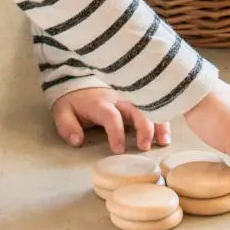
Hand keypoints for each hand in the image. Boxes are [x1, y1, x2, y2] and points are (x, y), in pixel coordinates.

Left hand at [52, 86, 170, 152]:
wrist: (80, 80)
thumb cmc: (74, 100)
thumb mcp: (63, 111)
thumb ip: (67, 126)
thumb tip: (77, 140)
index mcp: (100, 103)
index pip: (111, 116)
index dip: (116, 132)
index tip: (118, 149)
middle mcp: (118, 99)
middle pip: (136, 109)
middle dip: (143, 127)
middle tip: (144, 146)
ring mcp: (129, 97)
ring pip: (149, 107)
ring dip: (157, 124)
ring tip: (163, 141)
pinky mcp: (136, 99)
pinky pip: (153, 107)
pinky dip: (162, 120)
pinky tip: (166, 135)